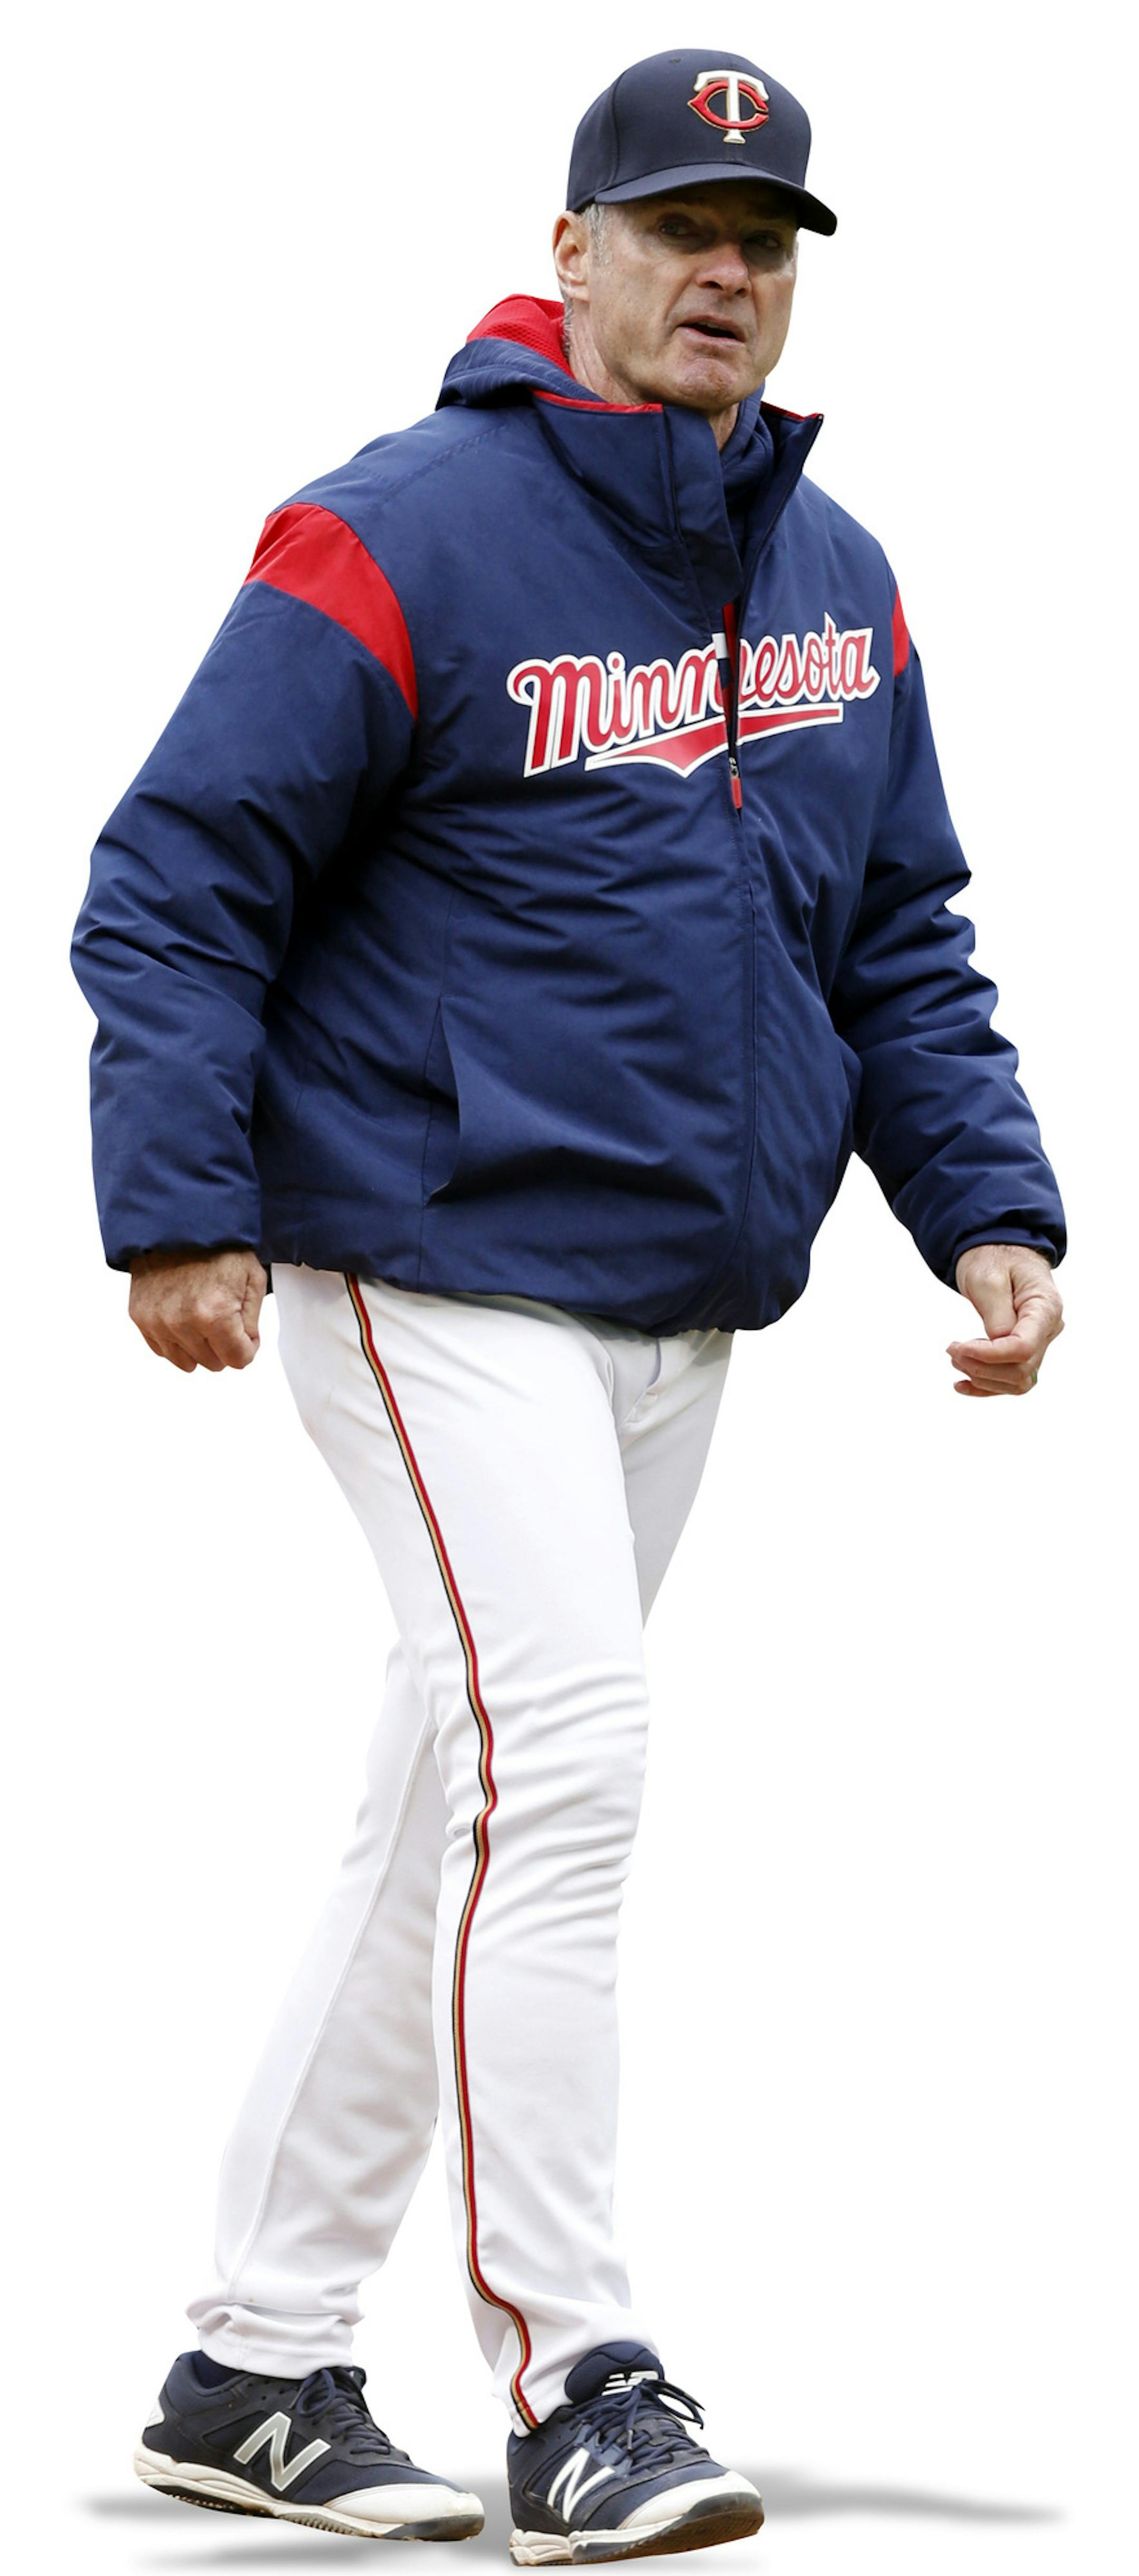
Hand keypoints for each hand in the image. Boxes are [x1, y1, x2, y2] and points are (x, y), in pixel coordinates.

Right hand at [129, 1247, 266, 1372]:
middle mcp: (181, 1323)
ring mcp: (157, 1322)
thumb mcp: (252, 1277)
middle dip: (225, 1345)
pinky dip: (177, 1340)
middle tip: (225, 1315)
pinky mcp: (140, 1317)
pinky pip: (163, 1350)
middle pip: (214, 1363)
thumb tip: (245, 1347)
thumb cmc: (216, 1245)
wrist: (176, 1223)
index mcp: (214, 1314)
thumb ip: (253, 1320)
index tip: (245, 1330)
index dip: (248, 1346)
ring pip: (188, 1362)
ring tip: (203, 1316)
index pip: (239, 1359)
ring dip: (200, 1346)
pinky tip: (184, 1316)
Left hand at [947, 1243, 1063, 1397]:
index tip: (959, 1347)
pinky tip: (962, 1384)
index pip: (1024, 1348)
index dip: (990, 1356)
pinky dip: (987, 1386)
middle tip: (952, 1349)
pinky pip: (1012, 1379)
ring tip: (956, 1358)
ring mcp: (1040, 1341)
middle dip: (981, 1367)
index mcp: (1045, 1307)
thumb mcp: (988, 1279)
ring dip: (983, 1378)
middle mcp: (1048, 1328)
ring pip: (1018, 1381)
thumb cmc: (995, 1259)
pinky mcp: (1026, 1350)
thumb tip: (997, 1344)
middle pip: (1021, 1369)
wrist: (1001, 1253)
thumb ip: (996, 1313)